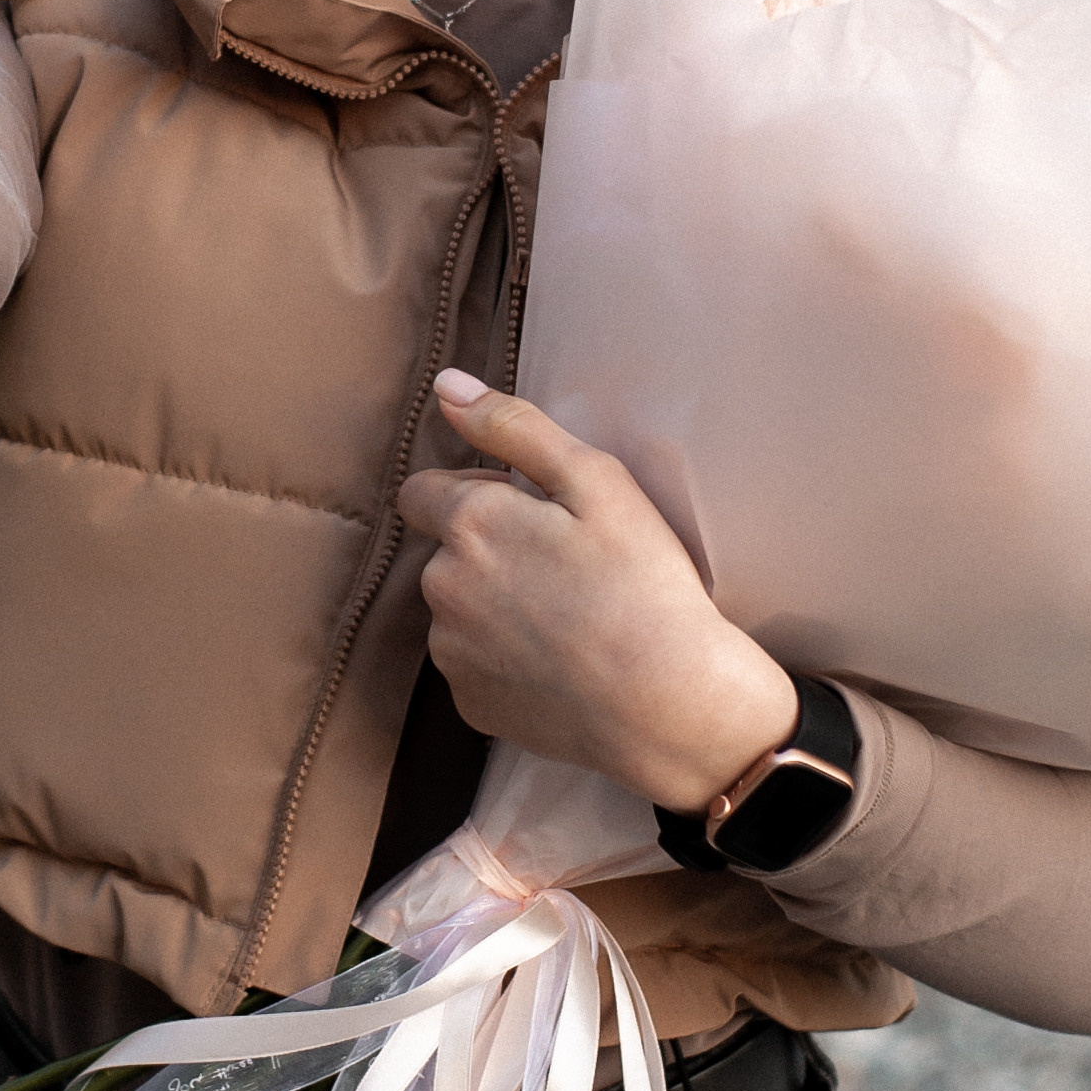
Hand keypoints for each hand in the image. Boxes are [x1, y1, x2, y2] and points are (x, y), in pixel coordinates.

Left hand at [395, 372, 798, 813]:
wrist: (669, 703)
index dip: (475, 492)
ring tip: (568, 617)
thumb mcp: (596, 481)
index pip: (421, 492)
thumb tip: (446, 387)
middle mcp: (442, 587)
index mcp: (469, 524)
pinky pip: (475, 665)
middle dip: (488, 549)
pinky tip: (562, 661)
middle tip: (566, 565)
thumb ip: (512, 426)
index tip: (531, 513)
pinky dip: (506, 659)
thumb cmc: (643, 582)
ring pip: (458, 610)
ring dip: (494, 604)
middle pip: (445, 552)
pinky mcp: (470, 704)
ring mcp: (452, 652)